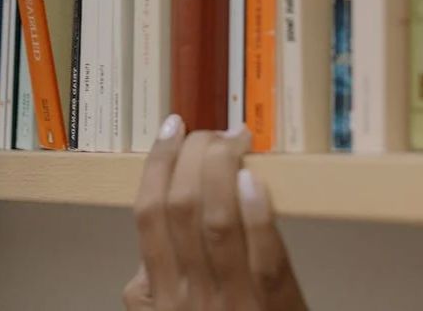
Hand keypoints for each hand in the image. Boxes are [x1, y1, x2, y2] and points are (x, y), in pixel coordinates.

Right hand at [125, 116, 306, 310]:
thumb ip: (150, 285)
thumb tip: (148, 238)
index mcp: (160, 292)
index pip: (148, 212)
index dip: (157, 164)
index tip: (171, 129)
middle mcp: (189, 294)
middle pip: (180, 208)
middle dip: (192, 157)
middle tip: (209, 133)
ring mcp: (232, 301)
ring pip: (217, 223)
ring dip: (223, 172)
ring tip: (233, 142)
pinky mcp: (274, 308)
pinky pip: (265, 258)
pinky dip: (258, 216)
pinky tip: (254, 181)